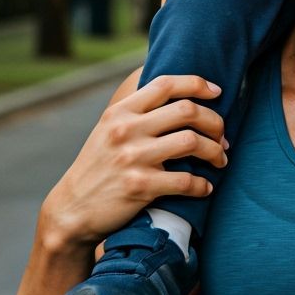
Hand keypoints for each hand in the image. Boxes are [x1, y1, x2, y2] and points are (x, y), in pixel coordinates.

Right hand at [40, 74, 227, 249]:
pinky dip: (202, 185)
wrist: (71, 210)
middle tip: (223, 135)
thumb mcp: (109, 130)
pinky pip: (186, 180)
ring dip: (215, 151)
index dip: (197, 84)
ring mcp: (133, 157)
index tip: (217, 91)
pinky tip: (206, 187)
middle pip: (187, 111)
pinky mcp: (140, 186)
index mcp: (120, 111)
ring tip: (221, 159)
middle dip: (215, 122)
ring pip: (192, 142)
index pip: (166, 84)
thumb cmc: (98, 167)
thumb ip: (138, 112)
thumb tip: (182, 96)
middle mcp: (126, 129)